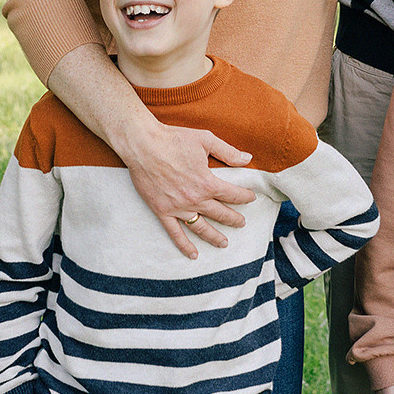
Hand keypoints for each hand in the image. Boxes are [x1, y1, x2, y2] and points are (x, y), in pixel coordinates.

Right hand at [123, 120, 256, 259]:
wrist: (143, 145)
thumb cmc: (174, 139)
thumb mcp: (205, 140)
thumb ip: (228, 152)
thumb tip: (248, 159)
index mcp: (207, 182)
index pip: (232, 195)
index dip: (245, 197)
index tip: (251, 198)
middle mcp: (195, 199)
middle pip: (220, 213)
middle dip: (233, 219)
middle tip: (241, 223)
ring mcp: (178, 207)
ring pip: (201, 227)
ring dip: (214, 236)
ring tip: (224, 243)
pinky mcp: (162, 210)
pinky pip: (175, 233)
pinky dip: (184, 245)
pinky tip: (193, 254)